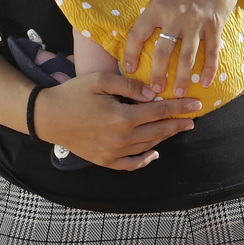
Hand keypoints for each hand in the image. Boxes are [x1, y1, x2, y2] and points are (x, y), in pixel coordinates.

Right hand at [32, 72, 202, 169]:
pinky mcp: (104, 161)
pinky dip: (144, 160)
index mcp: (122, 117)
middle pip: (158, 132)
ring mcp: (113, 153)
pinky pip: (130, 165)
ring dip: (164, 138)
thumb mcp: (101, 80)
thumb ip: (129, 86)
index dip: (180, 108)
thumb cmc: (73, 93)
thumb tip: (153, 95)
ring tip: (176, 129)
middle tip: (193, 118)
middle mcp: (121, 139)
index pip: (159, 112)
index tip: (197, 105)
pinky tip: (154, 153)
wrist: (47, 116)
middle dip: (178, 124)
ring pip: (147, 147)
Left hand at [113, 0, 243, 95]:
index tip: (128, 68)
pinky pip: (212, 51)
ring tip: (180, 93)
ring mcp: (197, 23)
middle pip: (164, 52)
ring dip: (184, 77)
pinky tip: (207, 83)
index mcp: (160, 5)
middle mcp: (177, 17)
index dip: (131, 52)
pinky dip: (210, 68)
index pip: (139, 33)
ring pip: (188, 57)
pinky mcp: (215, 25)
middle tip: (154, 90)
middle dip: (158, 74)